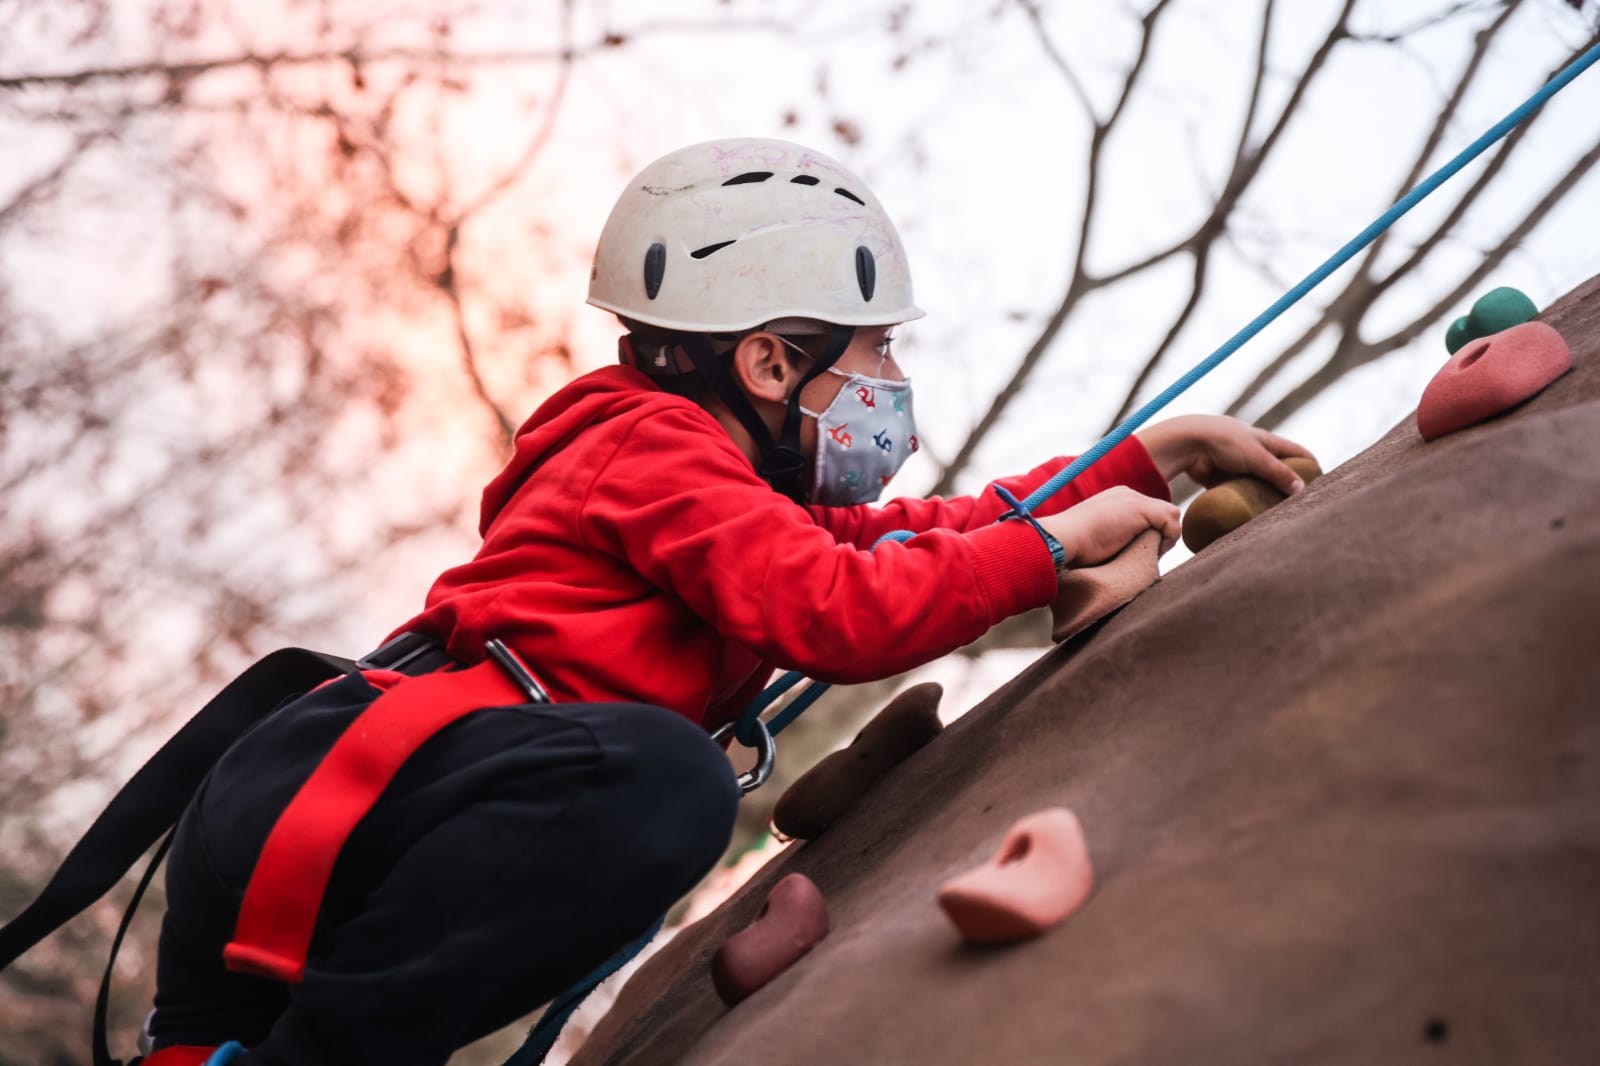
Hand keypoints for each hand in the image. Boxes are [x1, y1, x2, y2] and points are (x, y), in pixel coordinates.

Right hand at [1037, 486, 1181, 565]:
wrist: (1063, 538)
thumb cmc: (1073, 547)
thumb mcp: (1095, 538)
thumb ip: (1113, 537)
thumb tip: (1127, 553)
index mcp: (1114, 499)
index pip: (1146, 514)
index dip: (1150, 535)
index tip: (1138, 553)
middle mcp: (1126, 494)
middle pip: (1160, 514)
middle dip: (1159, 536)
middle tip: (1147, 556)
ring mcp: (1134, 499)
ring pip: (1170, 518)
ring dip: (1165, 539)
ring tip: (1149, 555)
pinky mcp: (1142, 509)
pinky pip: (1172, 524)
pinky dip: (1168, 542)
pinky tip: (1152, 553)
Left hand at [1136, 414, 1315, 495]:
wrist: (1188, 443)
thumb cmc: (1225, 443)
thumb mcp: (1257, 457)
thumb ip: (1278, 473)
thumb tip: (1301, 489)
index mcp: (1266, 441)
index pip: (1296, 452)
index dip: (1310, 464)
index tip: (1322, 479)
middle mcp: (1254, 451)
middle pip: (1278, 468)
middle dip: (1288, 482)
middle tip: (1301, 502)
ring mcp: (1238, 464)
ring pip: (1258, 482)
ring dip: (1266, 494)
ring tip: (1278, 512)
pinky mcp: (1222, 476)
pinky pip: (1239, 490)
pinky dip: (1246, 499)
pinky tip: (1251, 513)